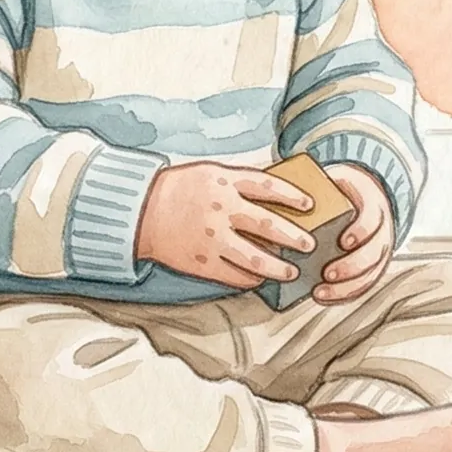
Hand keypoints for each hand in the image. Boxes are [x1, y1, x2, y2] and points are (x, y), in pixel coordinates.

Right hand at [135, 161, 317, 289]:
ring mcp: (211, 237)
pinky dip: (251, 278)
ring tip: (292, 272)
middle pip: (268, 225)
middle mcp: (220, 208)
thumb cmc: (181, 188)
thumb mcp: (212, 173)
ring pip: (254, 258)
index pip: (268, 186)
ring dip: (278, 268)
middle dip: (294, 237)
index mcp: (224, 180)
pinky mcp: (202, 261)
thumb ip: (242, 182)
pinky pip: (234, 275)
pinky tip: (260, 279)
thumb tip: (280, 196)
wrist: (140, 211)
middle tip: (310, 245)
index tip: (310, 205)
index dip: (293, 196)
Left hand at [312, 163, 395, 303]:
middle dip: (351, 266)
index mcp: (373, 206)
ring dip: (346, 288)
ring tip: (319, 292)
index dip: (361, 231)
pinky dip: (343, 295)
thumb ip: (314, 189)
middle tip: (327, 273)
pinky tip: (322, 297)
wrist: (365, 197)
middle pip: (374, 253)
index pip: (373, 219)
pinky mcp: (372, 269)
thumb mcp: (333, 181)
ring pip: (370, 276)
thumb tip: (275, 196)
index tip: (343, 241)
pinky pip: (362, 287)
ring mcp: (380, 253)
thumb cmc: (341, 190)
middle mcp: (382, 232)